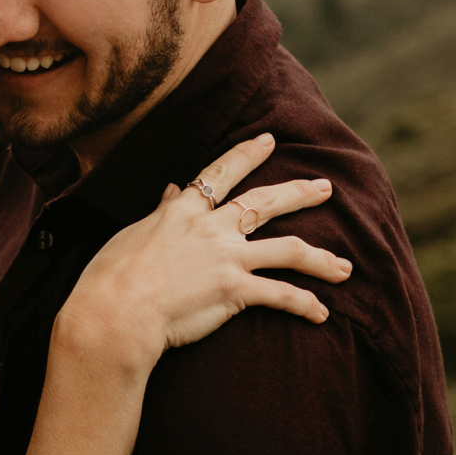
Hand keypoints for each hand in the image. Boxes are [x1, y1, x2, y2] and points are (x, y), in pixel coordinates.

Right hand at [61, 135, 348, 384]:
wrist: (115, 312)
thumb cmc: (110, 277)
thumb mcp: (132, 234)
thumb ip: (159, 212)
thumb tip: (169, 190)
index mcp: (184, 211)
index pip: (221, 174)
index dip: (247, 154)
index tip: (268, 140)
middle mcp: (212, 228)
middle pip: (265, 202)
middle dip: (299, 193)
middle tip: (325, 188)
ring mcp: (228, 258)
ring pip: (288, 250)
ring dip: (321, 259)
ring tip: (345, 267)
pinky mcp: (235, 291)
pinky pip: (281, 296)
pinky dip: (304, 305)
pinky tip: (322, 313)